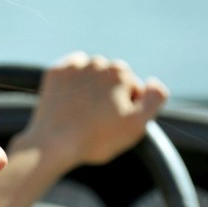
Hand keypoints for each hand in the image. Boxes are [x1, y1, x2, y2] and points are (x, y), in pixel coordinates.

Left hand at [11, 52, 167, 168]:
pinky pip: (72, 73)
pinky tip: (72, 103)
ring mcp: (75, 66)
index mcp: (121, 73)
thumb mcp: (136, 125)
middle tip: (99, 121)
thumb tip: (154, 82)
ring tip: (84, 114)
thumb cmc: (96, 138)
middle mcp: (99, 62)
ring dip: (92, 90)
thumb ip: (154, 99)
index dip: (128, 109)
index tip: (115, 123)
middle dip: (110, 97)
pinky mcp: (56, 73)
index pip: (134, 90)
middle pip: (113, 81)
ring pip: (93, 76)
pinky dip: (74, 85)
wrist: (53, 144)